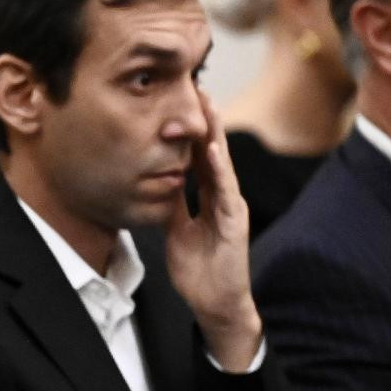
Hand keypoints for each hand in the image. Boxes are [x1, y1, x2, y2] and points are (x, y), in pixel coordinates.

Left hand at [163, 91, 261, 371]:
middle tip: (195, 87)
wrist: (215, 303)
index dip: (190, 130)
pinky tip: (212, 151)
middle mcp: (223, 197)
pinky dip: (220, 170)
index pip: (200, 156)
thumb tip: (157, 184)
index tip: (179, 102)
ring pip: (222, 164)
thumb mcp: (176, 231)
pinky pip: (225, 192)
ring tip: (208, 105)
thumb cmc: (199, 269)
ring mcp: (231, 208)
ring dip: (214, 135)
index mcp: (209, 197)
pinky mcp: (233, 224)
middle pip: (213, 151)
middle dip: (205, 120)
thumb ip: (172, 206)